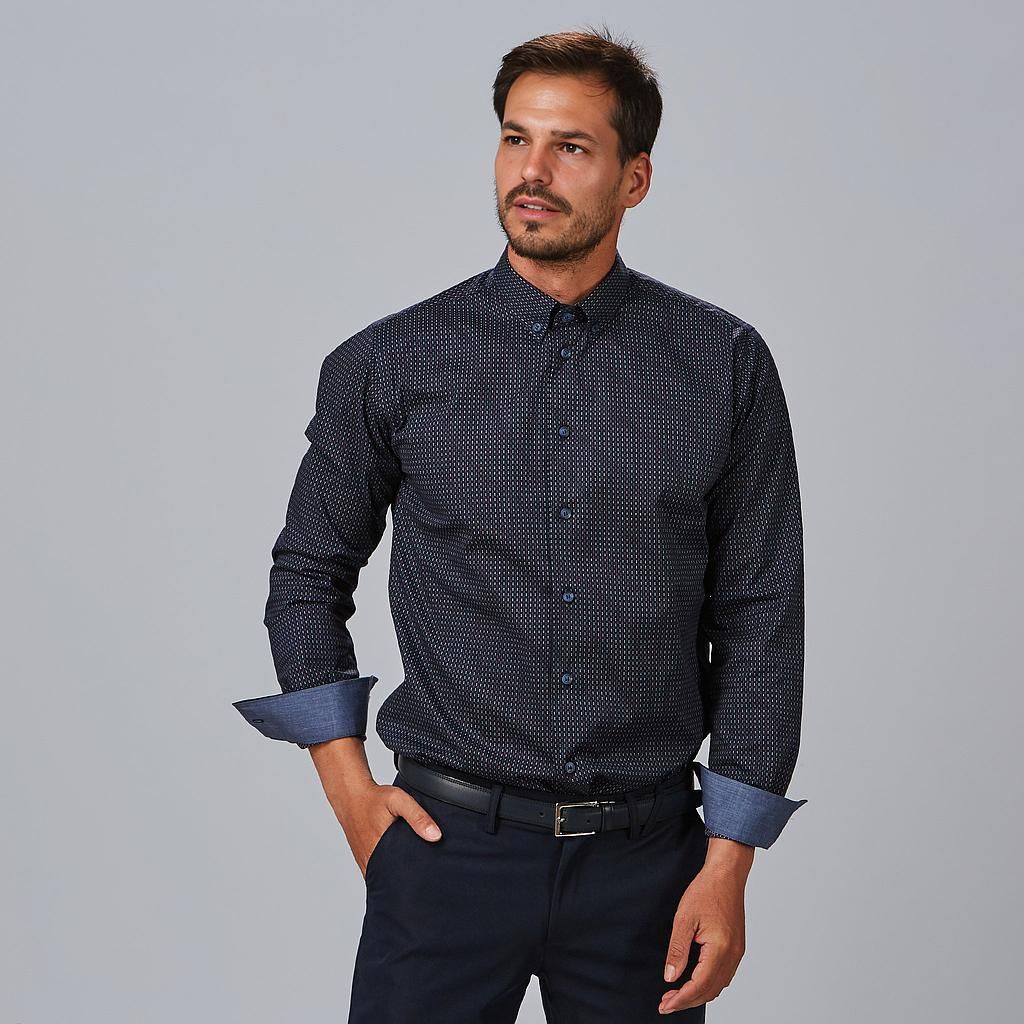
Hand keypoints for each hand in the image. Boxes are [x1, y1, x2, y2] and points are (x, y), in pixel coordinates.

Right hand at [332, 780, 443, 878]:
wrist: (350, 796)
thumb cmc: (373, 798)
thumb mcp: (398, 800)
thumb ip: (417, 817)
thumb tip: (436, 836)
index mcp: (379, 852)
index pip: (399, 878)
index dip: (413, 880)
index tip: (426, 879)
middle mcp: (370, 861)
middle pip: (393, 879)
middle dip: (407, 879)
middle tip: (423, 875)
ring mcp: (365, 862)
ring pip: (384, 876)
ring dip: (397, 874)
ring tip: (413, 870)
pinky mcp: (363, 859)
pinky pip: (377, 870)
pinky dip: (388, 868)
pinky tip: (398, 862)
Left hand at [658, 858, 747, 1013]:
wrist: (726, 875)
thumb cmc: (706, 891)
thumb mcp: (684, 919)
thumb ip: (677, 950)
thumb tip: (670, 976)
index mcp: (720, 949)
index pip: (699, 985)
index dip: (681, 999)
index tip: (665, 1004)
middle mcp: (732, 955)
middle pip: (710, 991)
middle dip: (687, 1001)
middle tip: (666, 1003)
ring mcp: (737, 952)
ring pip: (718, 986)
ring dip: (698, 994)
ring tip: (677, 995)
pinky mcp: (737, 948)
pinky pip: (724, 976)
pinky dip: (709, 984)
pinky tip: (695, 981)